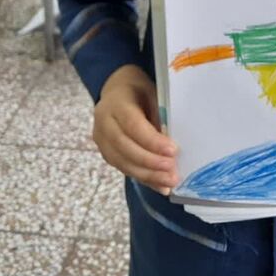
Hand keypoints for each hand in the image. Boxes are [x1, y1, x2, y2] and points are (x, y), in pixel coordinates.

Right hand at [94, 65, 177, 193]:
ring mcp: (101, 139)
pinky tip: (161, 186)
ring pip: (122, 162)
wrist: (116, 89)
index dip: (152, 141)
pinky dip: (143, 178)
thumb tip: (173, 145)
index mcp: (116, 103)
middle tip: (173, 172)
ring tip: (169, 183)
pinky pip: (123, 168)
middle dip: (150, 162)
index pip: (132, 125)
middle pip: (124, 147)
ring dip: (147, 175)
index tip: (173, 151)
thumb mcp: (153, 93)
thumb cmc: (140, 90)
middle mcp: (103, 122)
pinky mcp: (105, 153)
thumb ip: (159, 115)